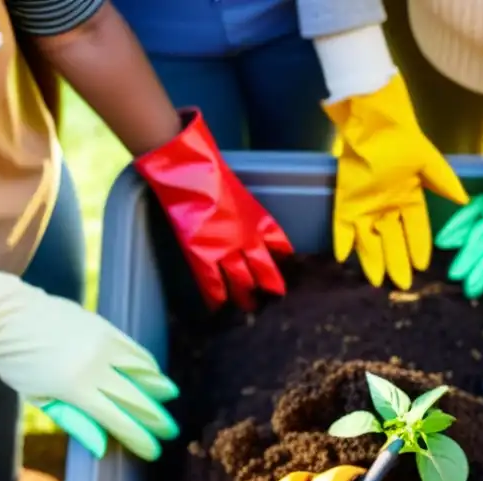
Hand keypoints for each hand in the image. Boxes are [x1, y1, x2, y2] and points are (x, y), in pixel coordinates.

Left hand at [0, 261, 178, 461]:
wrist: (7, 313)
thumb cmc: (17, 361)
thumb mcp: (39, 397)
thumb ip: (74, 421)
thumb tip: (102, 446)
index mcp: (75, 389)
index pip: (117, 419)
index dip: (138, 438)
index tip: (153, 451)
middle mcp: (95, 366)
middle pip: (135, 398)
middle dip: (155, 419)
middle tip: (170, 431)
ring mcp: (104, 345)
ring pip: (142, 372)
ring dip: (158, 389)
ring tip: (170, 401)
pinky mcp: (107, 328)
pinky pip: (136, 351)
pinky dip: (148, 366)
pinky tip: (154, 375)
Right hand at [134, 110, 291, 310]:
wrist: (190, 169)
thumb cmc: (213, 172)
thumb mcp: (240, 192)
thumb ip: (246, 210)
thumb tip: (246, 220)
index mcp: (259, 220)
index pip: (280, 247)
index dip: (286, 261)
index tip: (292, 271)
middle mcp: (246, 239)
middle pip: (265, 271)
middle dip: (271, 287)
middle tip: (276, 302)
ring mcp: (224, 249)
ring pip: (241, 281)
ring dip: (246, 297)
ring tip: (250, 309)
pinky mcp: (200, 254)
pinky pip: (211, 282)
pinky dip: (216, 297)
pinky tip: (219, 307)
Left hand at [324, 75, 467, 289]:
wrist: (373, 123)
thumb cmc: (402, 140)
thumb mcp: (429, 162)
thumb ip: (444, 183)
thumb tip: (465, 202)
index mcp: (409, 197)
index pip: (417, 228)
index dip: (420, 247)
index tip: (424, 266)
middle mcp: (388, 206)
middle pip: (393, 240)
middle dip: (397, 261)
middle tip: (402, 284)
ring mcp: (365, 205)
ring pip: (370, 239)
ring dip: (373, 259)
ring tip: (378, 282)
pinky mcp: (346, 201)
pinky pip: (343, 226)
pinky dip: (343, 241)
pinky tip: (343, 258)